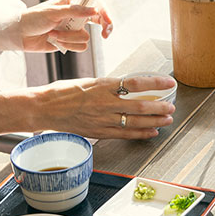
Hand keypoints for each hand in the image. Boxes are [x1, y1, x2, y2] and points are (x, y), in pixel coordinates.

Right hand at [0, 76, 172, 140]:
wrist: (43, 108)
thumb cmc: (63, 92)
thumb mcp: (89, 82)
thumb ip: (109, 86)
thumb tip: (129, 86)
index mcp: (102, 85)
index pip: (135, 82)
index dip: (155, 83)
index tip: (169, 82)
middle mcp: (103, 102)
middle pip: (139, 105)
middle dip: (159, 107)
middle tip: (171, 106)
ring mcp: (101, 119)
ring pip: (134, 121)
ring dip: (154, 121)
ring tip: (166, 119)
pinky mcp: (98, 131)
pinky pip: (124, 134)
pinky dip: (140, 133)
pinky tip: (151, 132)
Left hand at [16, 0, 111, 52]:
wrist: (20, 35)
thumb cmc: (32, 18)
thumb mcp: (53, 12)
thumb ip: (74, 11)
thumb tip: (93, 10)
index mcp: (72, 3)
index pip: (94, 4)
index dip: (104, 12)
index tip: (107, 21)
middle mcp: (75, 16)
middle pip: (98, 21)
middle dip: (102, 28)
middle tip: (105, 34)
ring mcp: (72, 30)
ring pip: (86, 38)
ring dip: (69, 38)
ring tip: (54, 34)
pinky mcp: (69, 42)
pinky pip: (79, 47)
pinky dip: (67, 45)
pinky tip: (55, 41)